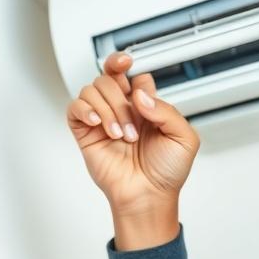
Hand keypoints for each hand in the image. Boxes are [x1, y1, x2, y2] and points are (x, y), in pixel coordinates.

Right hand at [67, 53, 199, 217]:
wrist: (149, 196)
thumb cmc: (167, 172)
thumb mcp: (183, 138)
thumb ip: (167, 110)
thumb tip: (139, 95)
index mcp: (145, 106)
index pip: (130, 73)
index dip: (125, 64)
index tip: (127, 61)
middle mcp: (122, 110)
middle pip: (109, 77)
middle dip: (120, 98)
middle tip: (132, 125)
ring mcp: (103, 121)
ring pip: (92, 90)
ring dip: (107, 109)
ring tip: (119, 134)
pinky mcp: (86, 134)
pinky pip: (75, 108)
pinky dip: (84, 109)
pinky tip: (97, 122)